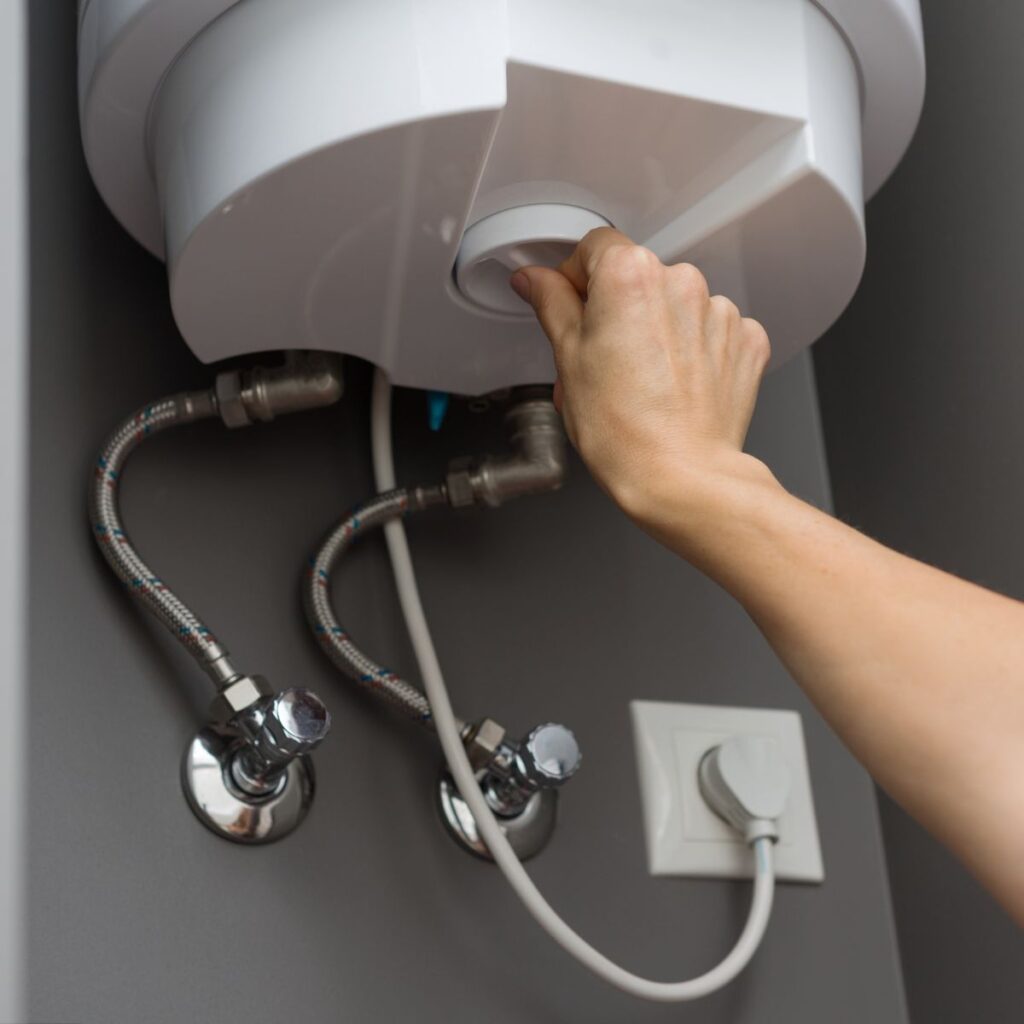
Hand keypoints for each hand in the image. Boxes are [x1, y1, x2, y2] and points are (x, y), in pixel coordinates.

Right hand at [509, 229, 772, 528]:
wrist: (680, 477)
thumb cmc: (622, 429)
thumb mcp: (567, 359)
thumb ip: (551, 304)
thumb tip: (534, 280)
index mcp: (629, 276)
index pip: (595, 247)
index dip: (576, 278)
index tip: (571, 308)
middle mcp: (681, 281)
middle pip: (638, 278)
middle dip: (619, 309)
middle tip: (604, 360)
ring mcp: (720, 311)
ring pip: (676, 305)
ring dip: (659, 329)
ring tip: (644, 381)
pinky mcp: (746, 341)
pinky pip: (711, 331)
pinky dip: (695, 350)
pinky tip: (676, 386)